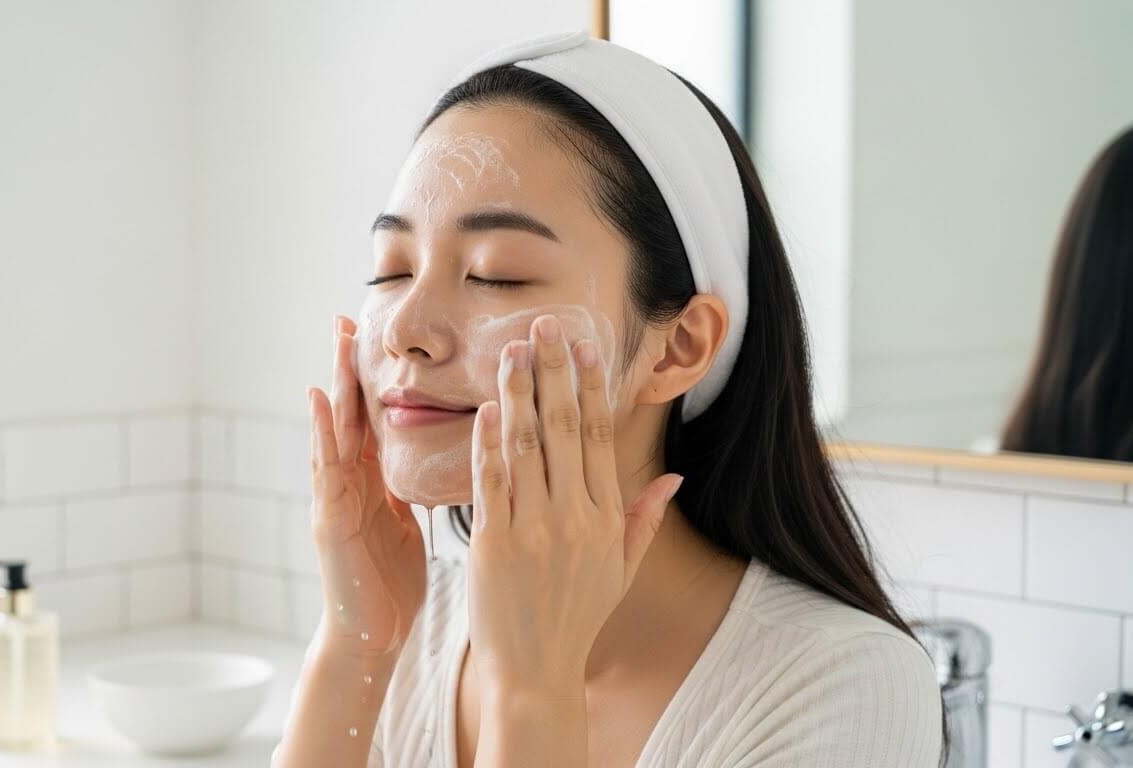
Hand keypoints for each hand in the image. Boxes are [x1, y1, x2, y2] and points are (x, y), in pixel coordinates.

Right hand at [307, 315, 427, 659]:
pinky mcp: (328, 522)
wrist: (370, 640)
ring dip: (333, 385)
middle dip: (347, 368)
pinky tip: (318, 402)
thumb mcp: (408, 527)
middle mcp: (349, 485)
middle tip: (347, 318)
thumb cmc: (392, 587)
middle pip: (350, 416)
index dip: (374, 381)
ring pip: (334, 433)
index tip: (376, 337)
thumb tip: (447, 460)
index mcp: (374, 485)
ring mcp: (333, 501)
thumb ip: (413, 491)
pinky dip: (321, 434)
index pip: (375, 421)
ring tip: (335, 343)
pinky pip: (325, 471)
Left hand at [466, 313, 682, 691]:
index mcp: (604, 517)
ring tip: (511, 350)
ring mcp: (533, 529)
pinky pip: (491, 482)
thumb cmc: (576, 617)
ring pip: (527, 447)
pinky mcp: (494, 543)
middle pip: (565, 429)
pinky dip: (488, 442)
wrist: (534, 671)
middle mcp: (573, 517)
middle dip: (554, 371)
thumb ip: (643, 518)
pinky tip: (487, 407)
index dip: (591, 386)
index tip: (584, 344)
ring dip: (519, 393)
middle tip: (543, 324)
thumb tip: (674, 476)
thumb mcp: (620, 570)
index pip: (599, 436)